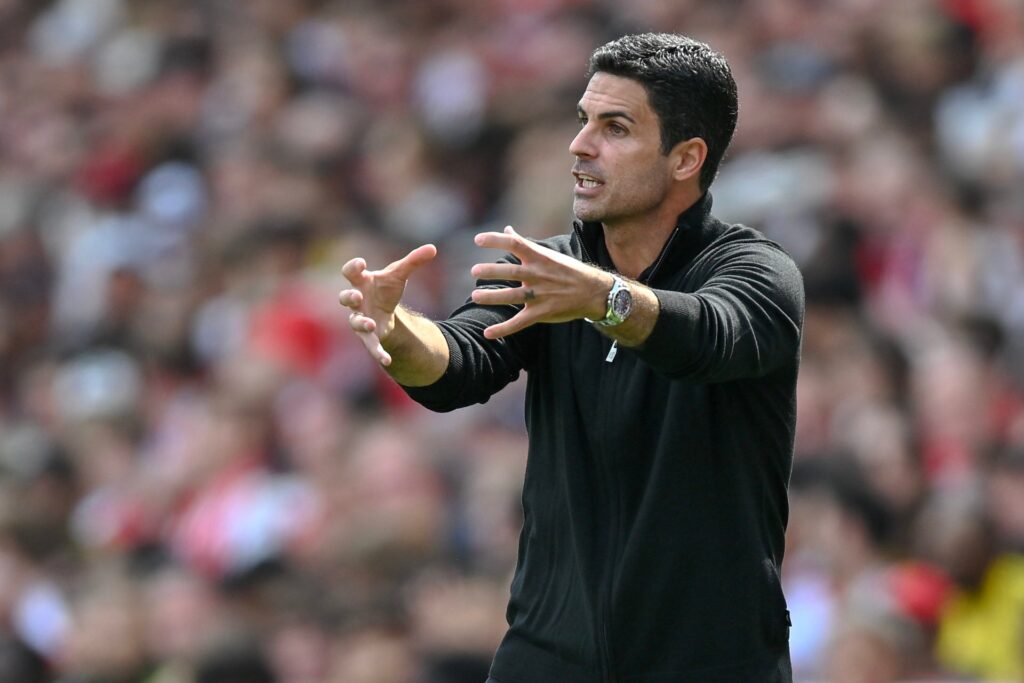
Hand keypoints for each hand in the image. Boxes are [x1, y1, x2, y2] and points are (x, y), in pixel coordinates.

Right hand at [339, 244, 436, 365]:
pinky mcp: (368, 335)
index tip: (361, 263)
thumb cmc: (385, 287)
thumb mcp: (399, 274)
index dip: (353, 267)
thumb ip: (413, 261)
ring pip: (354, 322)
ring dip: (361, 323)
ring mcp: (360, 318)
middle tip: (356, 296)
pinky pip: (370, 345)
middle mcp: (356, 300)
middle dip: (349, 297)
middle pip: (346, 298)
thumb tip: (433, 248)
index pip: (350, 272)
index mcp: (361, 281)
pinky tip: (387, 361)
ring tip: (370, 324)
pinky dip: (378, 353)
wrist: (385, 308)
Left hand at [471, 226, 611, 338]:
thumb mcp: (548, 254)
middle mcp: (538, 275)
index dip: (496, 240)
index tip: (477, 240)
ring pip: (512, 296)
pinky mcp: (542, 313)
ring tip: (474, 297)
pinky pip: (519, 322)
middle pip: (511, 271)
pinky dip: (503, 329)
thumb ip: (524, 243)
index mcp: (539, 258)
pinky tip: (488, 334)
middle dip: (491, 271)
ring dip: (492, 297)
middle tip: (474, 272)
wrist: (594, 292)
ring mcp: (540, 295)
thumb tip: (507, 228)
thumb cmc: (568, 271)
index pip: (515, 243)